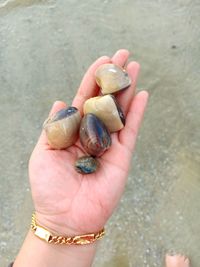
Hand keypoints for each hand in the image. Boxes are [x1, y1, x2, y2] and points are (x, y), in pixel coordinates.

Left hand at [29, 49, 147, 235]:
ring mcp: (109, 143)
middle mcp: (92, 133)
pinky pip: (131, 131)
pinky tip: (142, 95)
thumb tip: (58, 101)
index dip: (92, 80)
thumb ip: (53, 126)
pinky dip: (136, 113)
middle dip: (114, 78)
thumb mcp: (43, 151)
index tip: (101, 61)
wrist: (65, 217)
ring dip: (128, 90)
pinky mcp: (122, 156)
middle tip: (123, 55)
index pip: (84, 99)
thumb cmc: (49, 187)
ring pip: (121, 111)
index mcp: (73, 131)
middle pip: (105, 100)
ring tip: (135, 67)